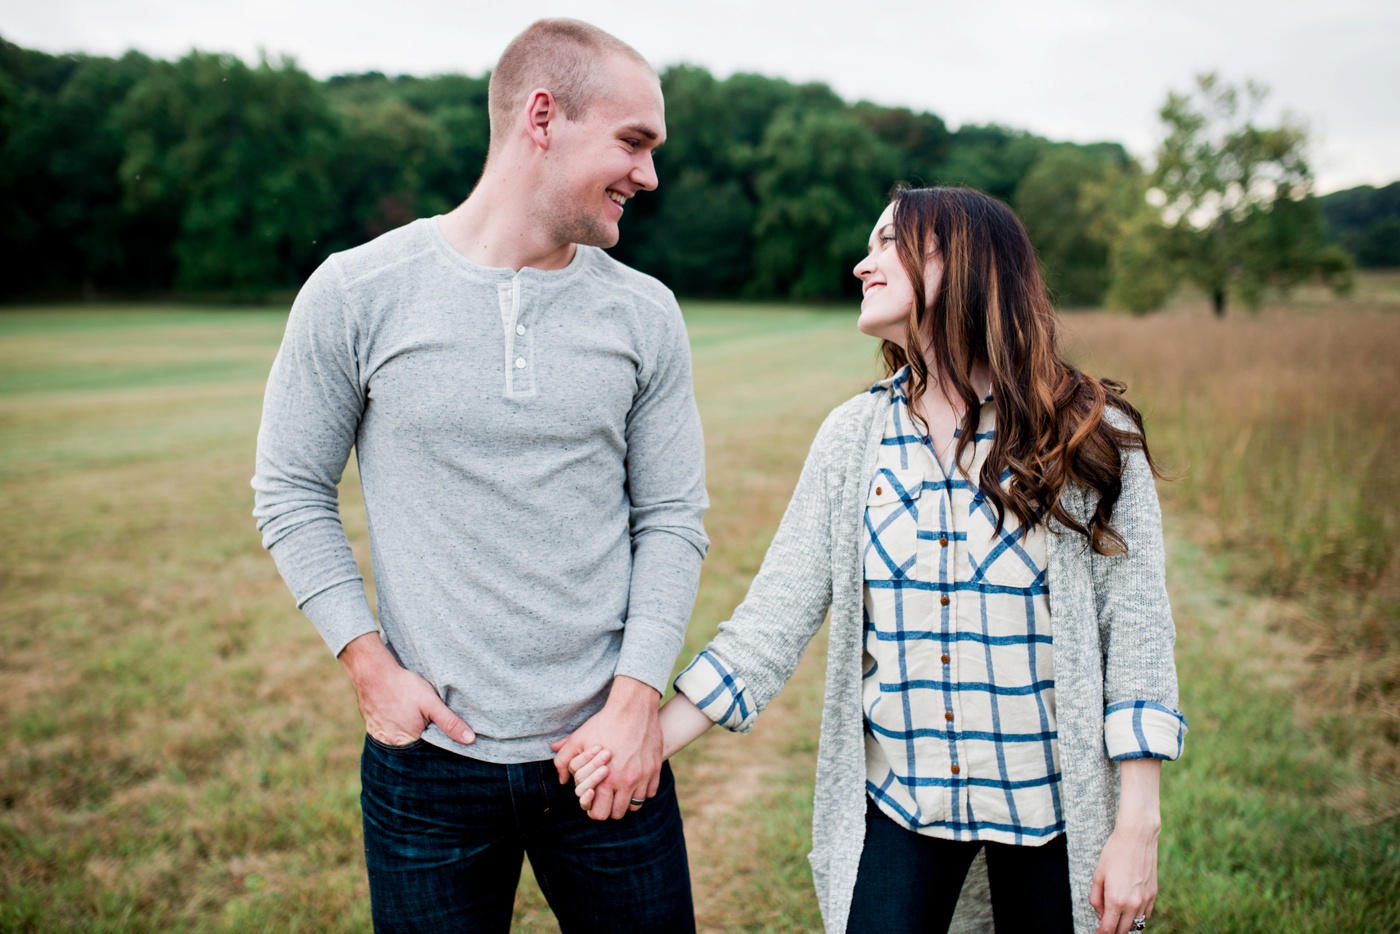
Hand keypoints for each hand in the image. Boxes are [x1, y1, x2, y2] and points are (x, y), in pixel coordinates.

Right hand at [339, 632, 474, 745]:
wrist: (372, 674)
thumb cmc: (403, 687)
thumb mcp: (431, 703)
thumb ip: (450, 722)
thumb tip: (470, 739)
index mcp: (409, 742)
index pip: (430, 751)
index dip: (439, 743)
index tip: (443, 731)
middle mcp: (393, 746)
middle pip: (416, 749)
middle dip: (424, 739)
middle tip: (425, 720)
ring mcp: (381, 739)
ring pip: (403, 743)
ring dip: (411, 735)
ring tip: (412, 717)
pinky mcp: (374, 731)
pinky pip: (390, 736)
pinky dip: (398, 730)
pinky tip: (401, 716)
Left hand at [550, 675, 660, 819]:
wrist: (632, 708)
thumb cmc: (604, 723)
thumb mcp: (578, 739)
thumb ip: (564, 760)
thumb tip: (561, 779)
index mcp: (604, 780)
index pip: (599, 813)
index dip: (594, 809)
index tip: (594, 800)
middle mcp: (625, 783)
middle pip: (618, 814)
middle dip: (610, 808)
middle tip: (607, 797)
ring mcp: (642, 777)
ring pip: (635, 806)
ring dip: (627, 800)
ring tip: (621, 789)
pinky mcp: (655, 769)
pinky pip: (650, 793)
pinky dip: (642, 790)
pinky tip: (635, 779)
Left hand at [1089, 821, 1158, 933]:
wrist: (1137, 837)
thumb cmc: (1114, 853)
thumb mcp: (1098, 874)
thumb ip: (1096, 897)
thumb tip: (1100, 914)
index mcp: (1115, 899)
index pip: (1108, 929)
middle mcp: (1132, 903)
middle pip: (1122, 930)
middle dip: (1112, 931)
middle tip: (1104, 927)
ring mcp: (1145, 900)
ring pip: (1136, 924)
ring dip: (1125, 925)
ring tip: (1115, 918)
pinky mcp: (1153, 894)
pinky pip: (1146, 915)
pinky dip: (1137, 917)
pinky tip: (1129, 911)